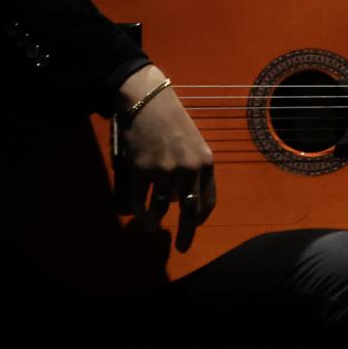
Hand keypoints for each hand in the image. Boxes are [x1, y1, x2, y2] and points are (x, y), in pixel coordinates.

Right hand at [118, 64, 216, 234]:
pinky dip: (139, 211)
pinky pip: (141, 201)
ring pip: (162, 209)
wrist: (147, 100)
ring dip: (155, 222)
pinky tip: (139, 214)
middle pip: (189, 211)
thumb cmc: (171, 120)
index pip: (208, 200)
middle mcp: (188, 169)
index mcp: (206, 162)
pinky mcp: (142, 170)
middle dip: (186, 233)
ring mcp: (164, 171)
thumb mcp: (193, 142)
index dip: (201, 217)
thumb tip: (185, 196)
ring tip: (150, 227)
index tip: (195, 226)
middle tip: (183, 247)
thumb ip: (194, 168)